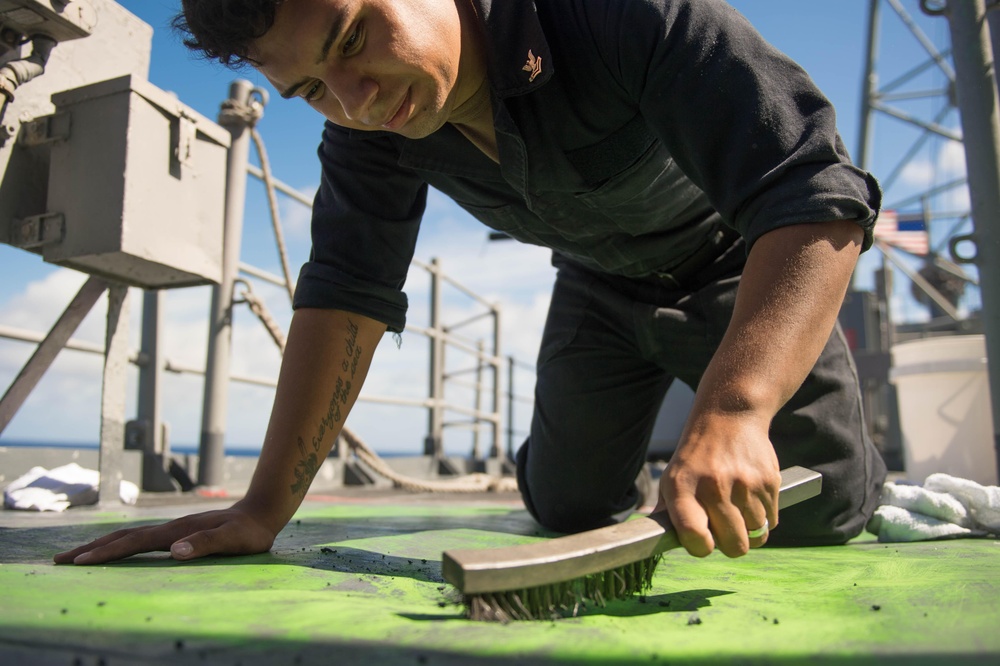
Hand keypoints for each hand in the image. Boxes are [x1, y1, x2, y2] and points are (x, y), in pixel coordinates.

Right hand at [52, 503, 277, 564]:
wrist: (261, 510)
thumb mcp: (234, 540)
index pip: (134, 543)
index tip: (80, 561)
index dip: (107, 553)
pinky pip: (141, 539)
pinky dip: (119, 545)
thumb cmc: (250, 531)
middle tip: (59, 560)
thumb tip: (175, 551)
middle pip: (122, 537)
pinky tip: (114, 551)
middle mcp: (170, 528)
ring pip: (129, 536)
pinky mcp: (177, 532)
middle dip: (91, 548)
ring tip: (77, 556)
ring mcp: (172, 529)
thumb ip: (207, 544)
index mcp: (177, 532)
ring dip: (101, 545)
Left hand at [653, 413, 780, 557]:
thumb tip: (655, 541)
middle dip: (730, 544)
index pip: (694, 535)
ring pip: (756, 535)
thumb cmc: (696, 456)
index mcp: (682, 486)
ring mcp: (745, 484)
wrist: (729, 416)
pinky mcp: (769, 481)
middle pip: (734, 546)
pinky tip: (751, 497)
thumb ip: (668, 512)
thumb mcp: (673, 477)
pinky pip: (772, 520)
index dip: (701, 547)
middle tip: (724, 528)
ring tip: (737, 506)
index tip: (703, 541)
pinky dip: (764, 516)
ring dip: (749, 529)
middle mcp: (713, 486)